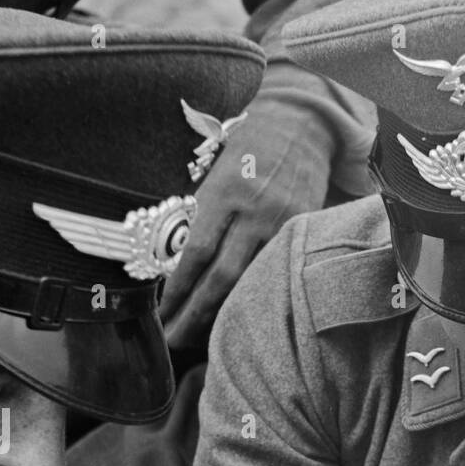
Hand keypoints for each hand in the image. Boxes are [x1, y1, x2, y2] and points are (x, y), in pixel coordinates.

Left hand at [159, 96, 332, 353]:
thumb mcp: (216, 173)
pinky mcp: (303, 231)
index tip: (161, 314)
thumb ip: (202, 215)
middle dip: (194, 314)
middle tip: (174, 341)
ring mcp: (282, 224)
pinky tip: (240, 317)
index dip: (177, 289)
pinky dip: (255, 297)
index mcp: (224, 192)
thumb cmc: (248, 147)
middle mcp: (254, 211)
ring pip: (250, 282)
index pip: (196, 254)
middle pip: (221, 278)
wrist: (300, 124)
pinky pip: (275, 273)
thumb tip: (179, 265)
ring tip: (200, 340)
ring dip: (223, 315)